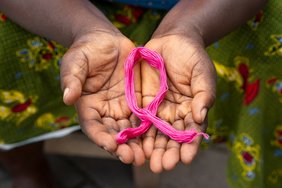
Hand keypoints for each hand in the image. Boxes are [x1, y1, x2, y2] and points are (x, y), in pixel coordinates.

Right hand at [60, 30, 144, 165]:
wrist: (105, 40)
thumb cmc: (86, 50)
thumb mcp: (75, 61)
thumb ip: (72, 79)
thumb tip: (68, 98)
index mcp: (88, 106)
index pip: (93, 126)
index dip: (101, 137)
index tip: (111, 145)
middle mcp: (105, 111)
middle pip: (113, 133)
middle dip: (122, 147)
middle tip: (133, 158)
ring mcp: (122, 107)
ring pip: (129, 129)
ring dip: (137, 143)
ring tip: (146, 155)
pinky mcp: (136, 100)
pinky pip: (143, 116)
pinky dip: (149, 128)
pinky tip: (157, 136)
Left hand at [141, 34, 215, 172]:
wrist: (172, 42)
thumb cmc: (192, 57)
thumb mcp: (202, 73)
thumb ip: (203, 94)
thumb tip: (200, 117)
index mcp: (192, 110)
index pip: (192, 132)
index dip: (190, 146)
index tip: (186, 158)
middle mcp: (175, 114)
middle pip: (172, 137)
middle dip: (168, 152)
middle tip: (163, 166)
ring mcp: (158, 109)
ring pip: (155, 133)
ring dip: (153, 148)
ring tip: (149, 163)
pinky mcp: (143, 102)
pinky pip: (140, 120)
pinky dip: (139, 133)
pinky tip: (135, 144)